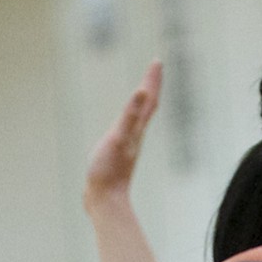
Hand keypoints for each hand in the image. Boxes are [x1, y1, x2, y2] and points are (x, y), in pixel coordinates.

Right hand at [84, 62, 161, 212]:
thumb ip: (130, 115)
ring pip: (139, 119)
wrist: (105, 201)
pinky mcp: (118, 155)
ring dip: (142, 102)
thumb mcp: (118, 138)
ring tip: (144, 92)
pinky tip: (125, 125)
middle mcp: (135, 136)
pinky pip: (127, 131)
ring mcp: (128, 146)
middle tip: (155, 67)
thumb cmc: (109, 171)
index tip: (157, 61)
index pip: (148, 100)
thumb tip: (143, 92)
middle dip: (151, 85)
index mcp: (135, 130)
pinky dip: (128, 122)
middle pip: (147, 106)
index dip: (152, 80)